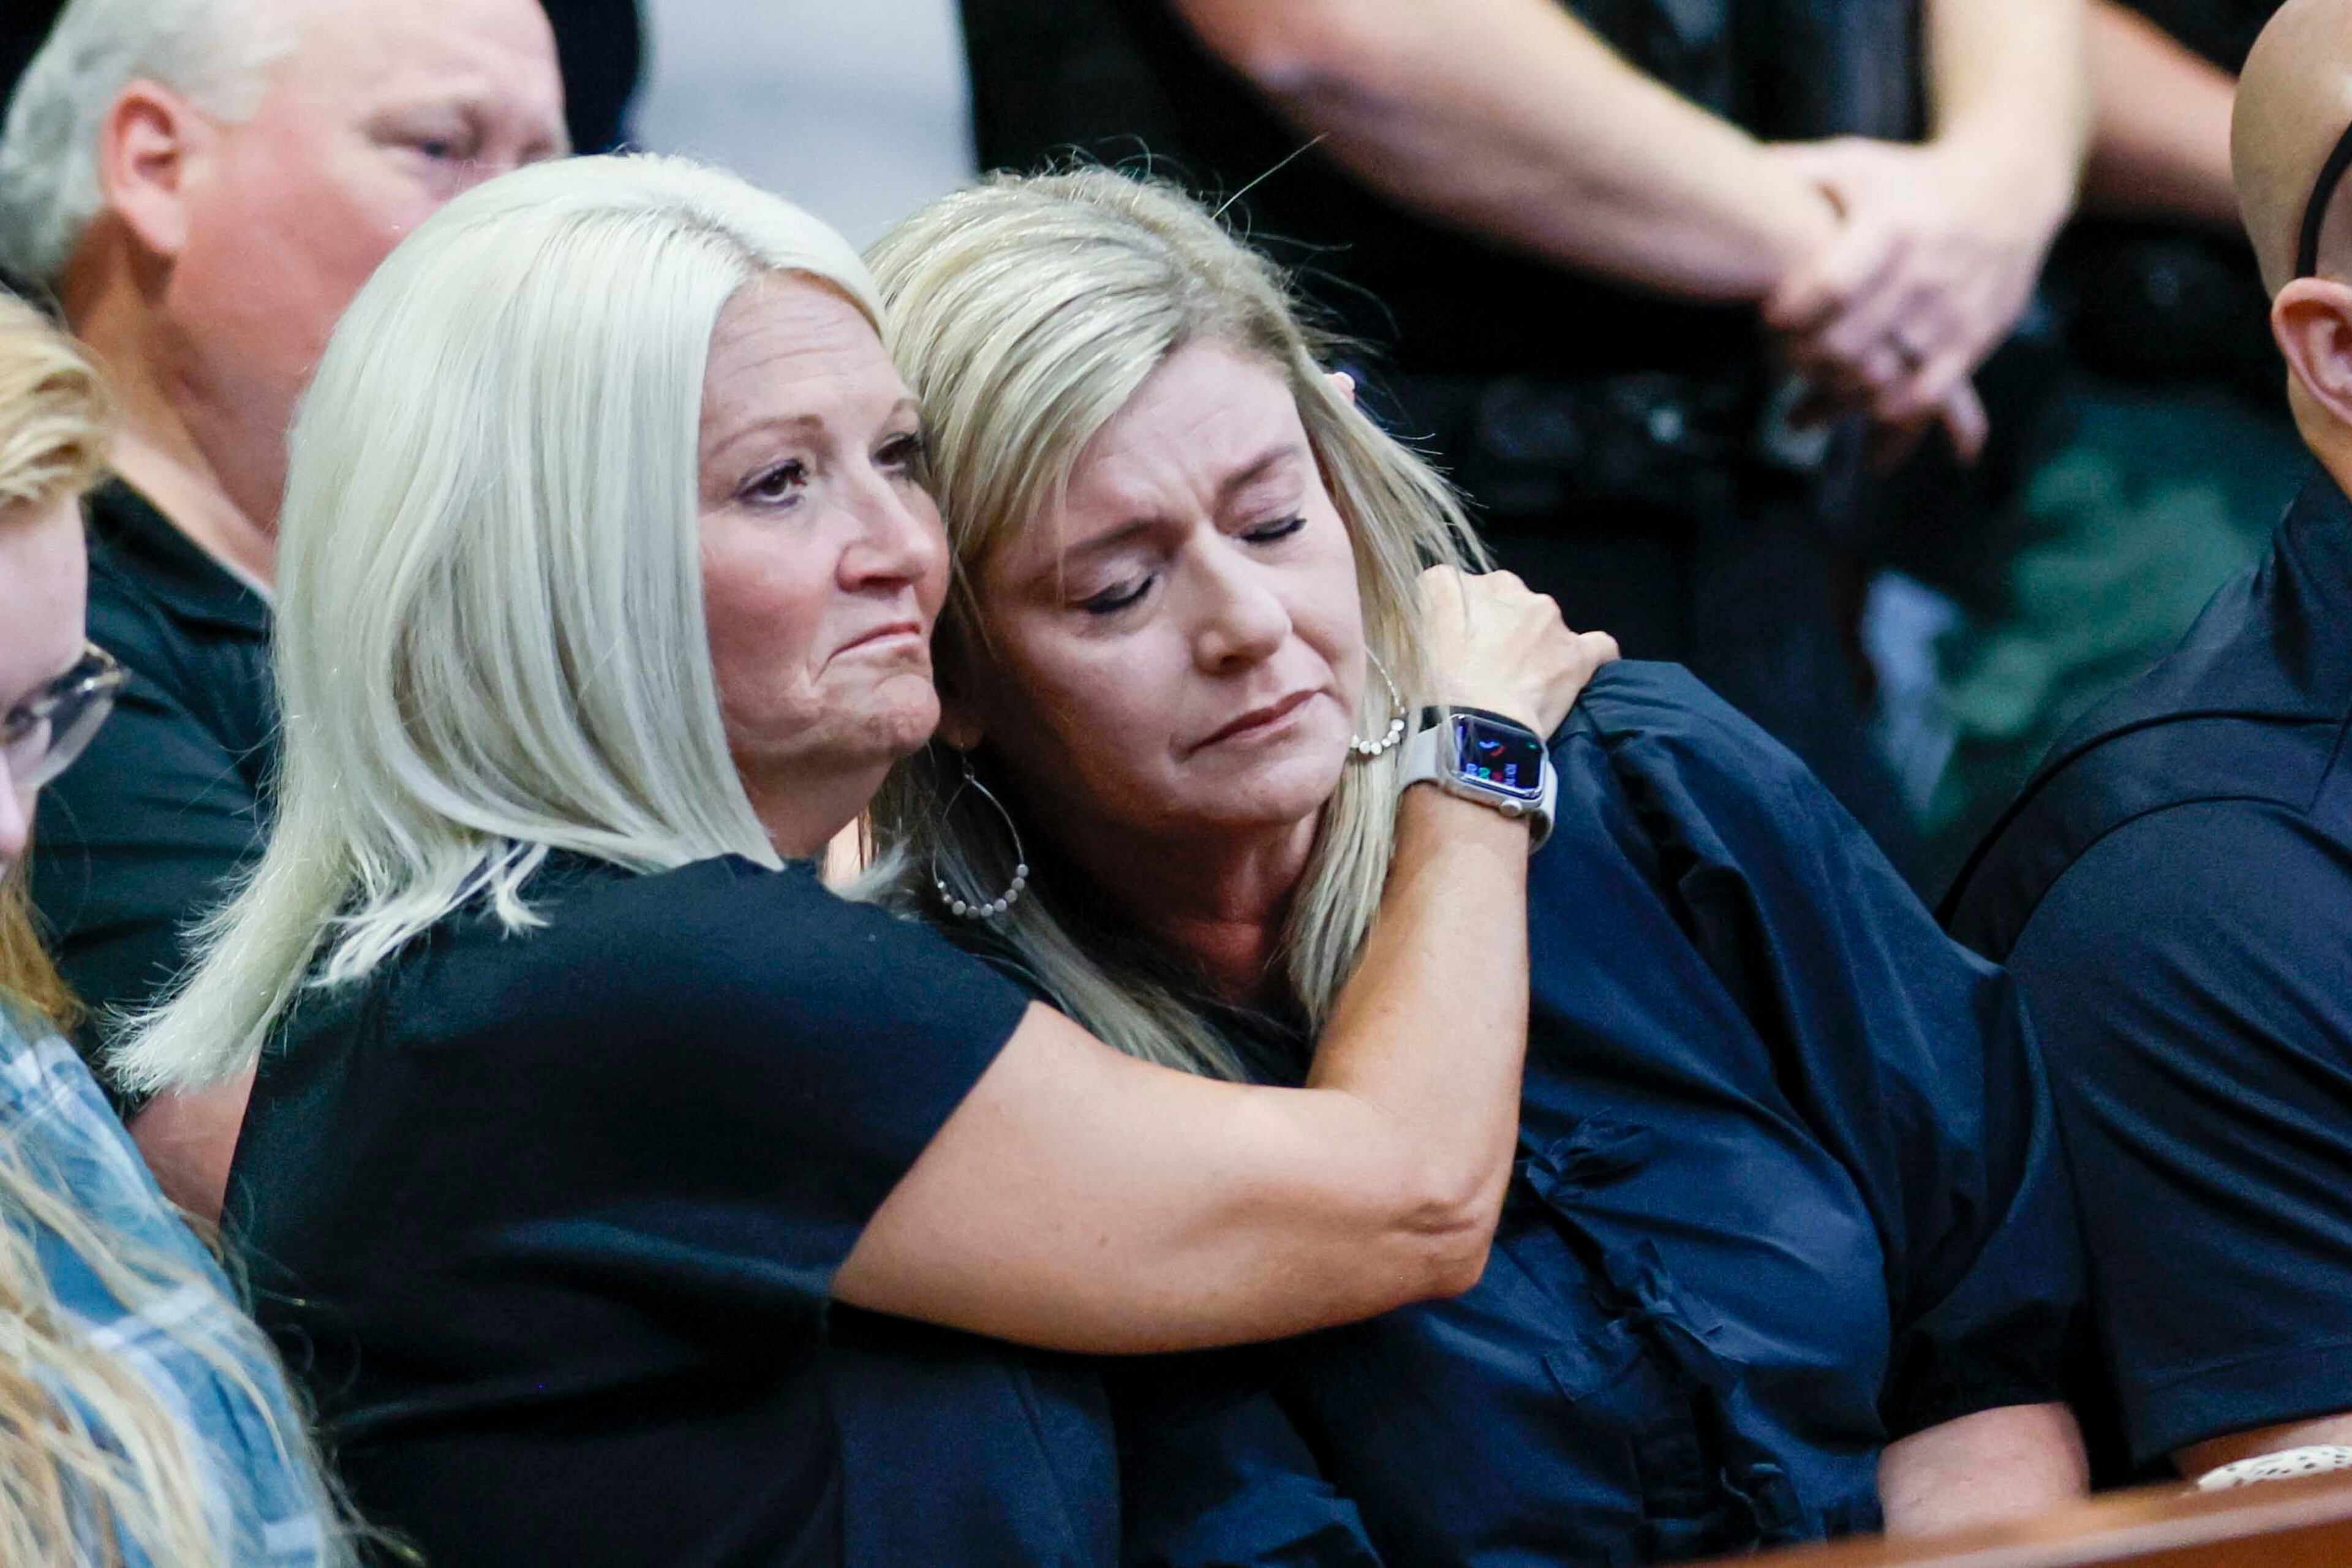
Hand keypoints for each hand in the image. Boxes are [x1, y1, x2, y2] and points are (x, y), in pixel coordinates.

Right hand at [1418, 566, 1617, 736]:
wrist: (1470, 731)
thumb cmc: (1425, 693)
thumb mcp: (1400, 647)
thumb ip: (1415, 623)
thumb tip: (1428, 622)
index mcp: (1450, 583)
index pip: (1451, 589)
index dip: (1453, 620)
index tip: (1451, 648)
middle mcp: (1502, 586)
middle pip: (1502, 598)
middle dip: (1498, 625)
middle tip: (1485, 666)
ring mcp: (1545, 618)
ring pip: (1543, 620)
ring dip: (1536, 641)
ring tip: (1523, 680)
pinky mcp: (1575, 653)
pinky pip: (1597, 645)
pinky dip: (1590, 656)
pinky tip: (1579, 671)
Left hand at [1762, 136, 2065, 455]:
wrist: (2008, 188)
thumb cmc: (1910, 179)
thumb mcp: (1855, 163)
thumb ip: (1794, 171)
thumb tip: (1731, 172)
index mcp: (1892, 227)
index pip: (1831, 285)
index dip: (1791, 311)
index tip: (1767, 319)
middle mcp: (1926, 272)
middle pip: (1849, 342)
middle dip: (1802, 360)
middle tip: (1777, 361)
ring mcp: (1953, 310)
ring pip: (1882, 377)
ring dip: (1834, 395)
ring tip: (1803, 397)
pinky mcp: (1976, 338)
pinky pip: (1924, 395)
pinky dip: (1885, 410)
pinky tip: (1858, 407)